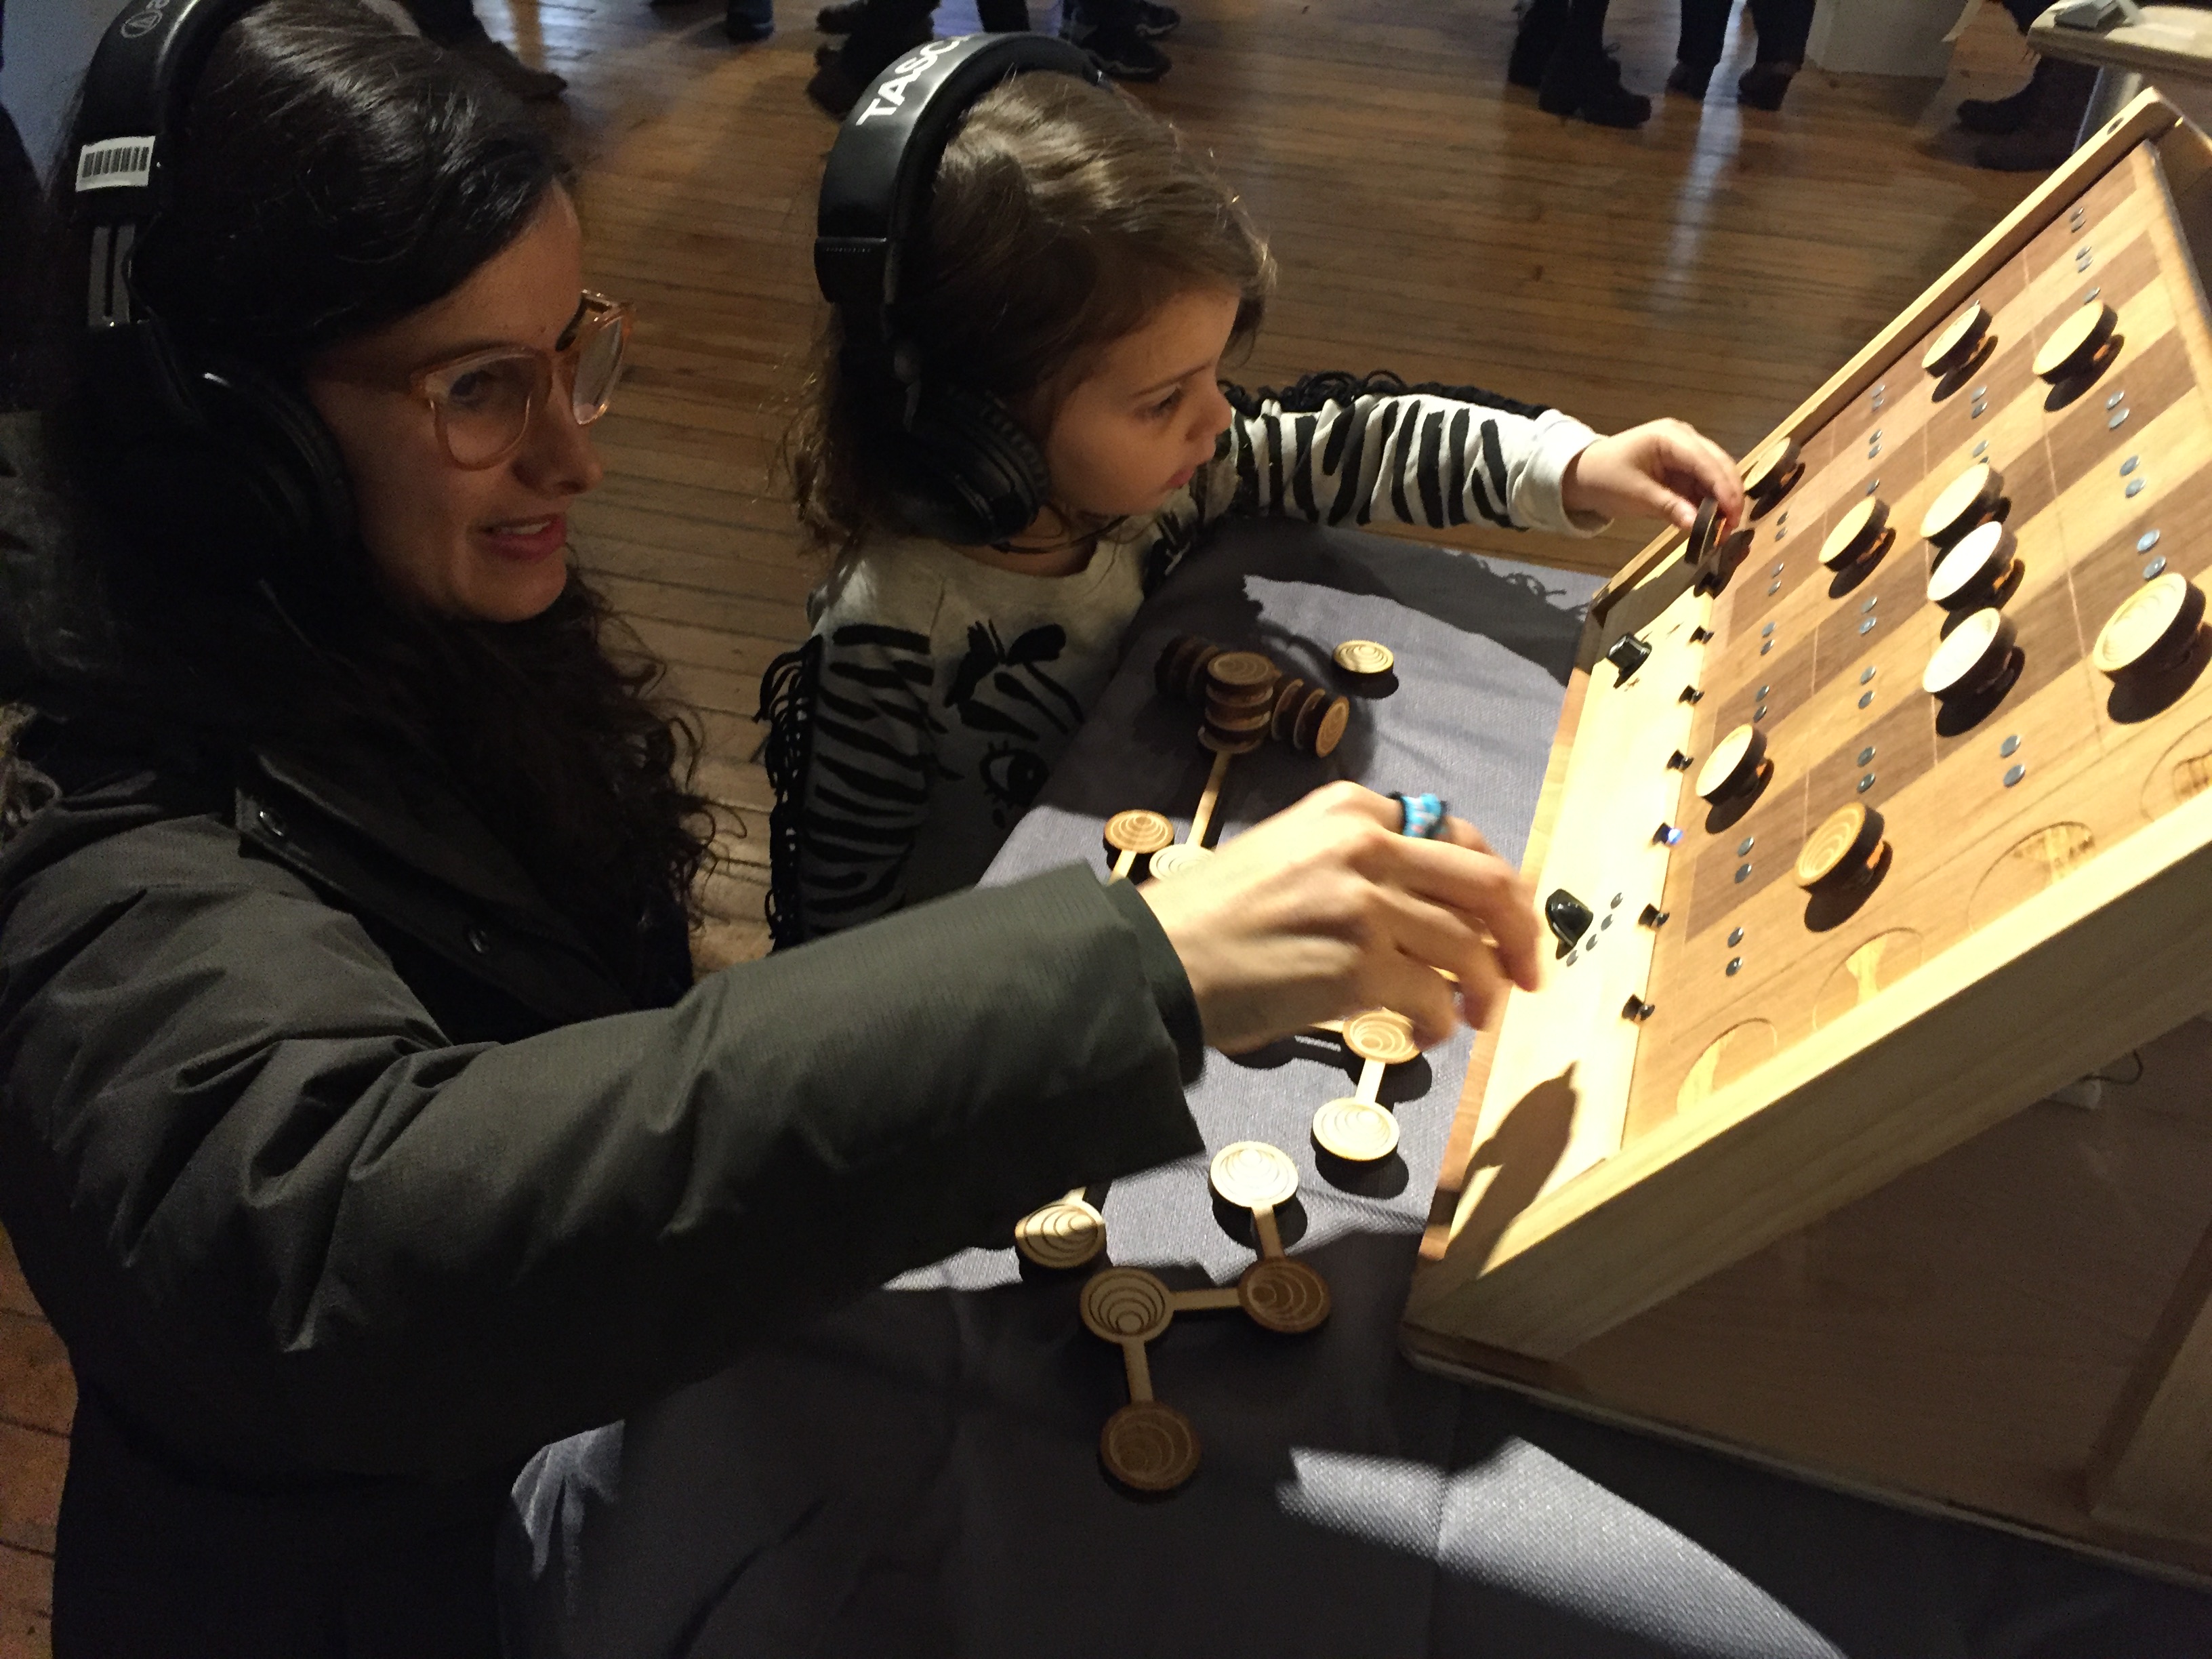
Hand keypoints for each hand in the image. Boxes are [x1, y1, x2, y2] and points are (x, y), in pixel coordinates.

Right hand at [1135, 782, 1543, 1055]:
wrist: (1156, 959)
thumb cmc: (1213, 918)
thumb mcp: (1290, 854)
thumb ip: (1357, 860)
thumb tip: (1433, 906)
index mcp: (1350, 809)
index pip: (1457, 835)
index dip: (1494, 886)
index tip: (1504, 923)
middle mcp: (1365, 844)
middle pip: (1486, 883)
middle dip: (1522, 934)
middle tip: (1530, 974)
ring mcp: (1365, 903)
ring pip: (1468, 947)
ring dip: (1486, 992)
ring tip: (1473, 1019)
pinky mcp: (1358, 965)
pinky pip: (1434, 998)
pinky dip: (1442, 1025)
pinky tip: (1425, 1037)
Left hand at [1562, 418, 1744, 533]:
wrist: (1582, 475)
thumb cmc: (1604, 479)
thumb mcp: (1635, 495)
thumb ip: (1669, 508)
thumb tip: (1696, 526)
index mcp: (1671, 437)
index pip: (1707, 461)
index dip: (1724, 488)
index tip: (1734, 515)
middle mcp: (1684, 439)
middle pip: (1718, 464)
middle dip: (1729, 495)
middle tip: (1732, 526)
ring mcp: (1685, 452)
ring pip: (1715, 475)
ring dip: (1721, 501)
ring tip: (1724, 529)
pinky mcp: (1682, 469)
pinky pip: (1702, 484)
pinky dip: (1708, 503)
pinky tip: (1712, 522)